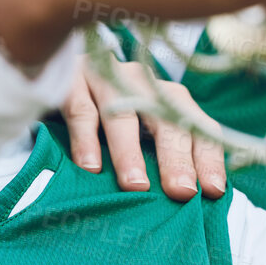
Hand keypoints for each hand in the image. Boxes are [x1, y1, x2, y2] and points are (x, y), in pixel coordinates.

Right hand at [61, 57, 225, 200]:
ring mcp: (105, 78)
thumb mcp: (141, 129)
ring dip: (130, 152)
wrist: (53, 67)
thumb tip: (191, 197)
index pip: (197, 125)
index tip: (212, 190)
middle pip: (166, 119)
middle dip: (175, 157)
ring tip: (136, 186)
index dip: (208, 157)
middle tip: (181, 191)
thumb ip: (163, 154)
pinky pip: (81, 111)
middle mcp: (142, 82)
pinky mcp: (70, 79)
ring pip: (122, 115)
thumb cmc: (106, 114)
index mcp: (167, 96)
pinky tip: (90, 167)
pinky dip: (85, 140)